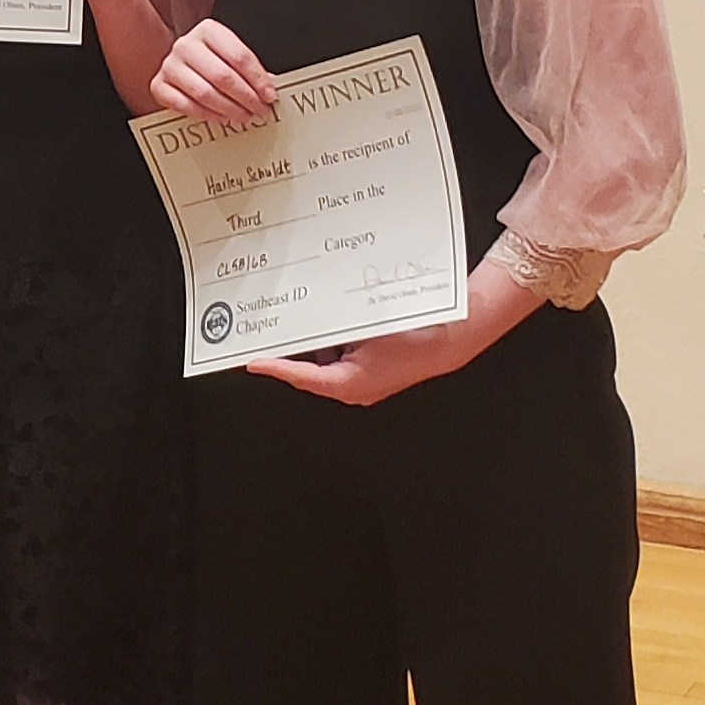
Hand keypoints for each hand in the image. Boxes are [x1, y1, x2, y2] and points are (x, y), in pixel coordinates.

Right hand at [151, 19, 272, 123]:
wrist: (179, 61)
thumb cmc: (209, 58)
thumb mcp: (230, 54)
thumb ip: (249, 69)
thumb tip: (268, 89)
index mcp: (208, 30)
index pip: (239, 56)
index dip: (258, 79)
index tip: (269, 95)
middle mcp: (186, 45)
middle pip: (223, 76)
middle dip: (246, 98)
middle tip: (259, 110)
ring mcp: (170, 66)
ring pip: (205, 93)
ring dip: (229, 109)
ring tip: (243, 116)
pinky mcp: (158, 86)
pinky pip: (185, 106)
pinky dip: (206, 115)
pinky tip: (221, 117)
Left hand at [246, 316, 490, 406]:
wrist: (450, 340)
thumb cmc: (415, 338)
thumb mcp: (367, 327)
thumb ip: (335, 327)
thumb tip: (311, 316)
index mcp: (347, 383)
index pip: (301, 377)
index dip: (275, 368)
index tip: (254, 361)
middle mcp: (351, 388)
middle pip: (309, 368)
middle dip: (293, 349)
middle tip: (273, 330)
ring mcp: (362, 382)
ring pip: (326, 361)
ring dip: (317, 343)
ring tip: (305, 318)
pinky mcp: (371, 373)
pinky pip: (343, 357)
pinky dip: (336, 342)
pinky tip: (337, 320)